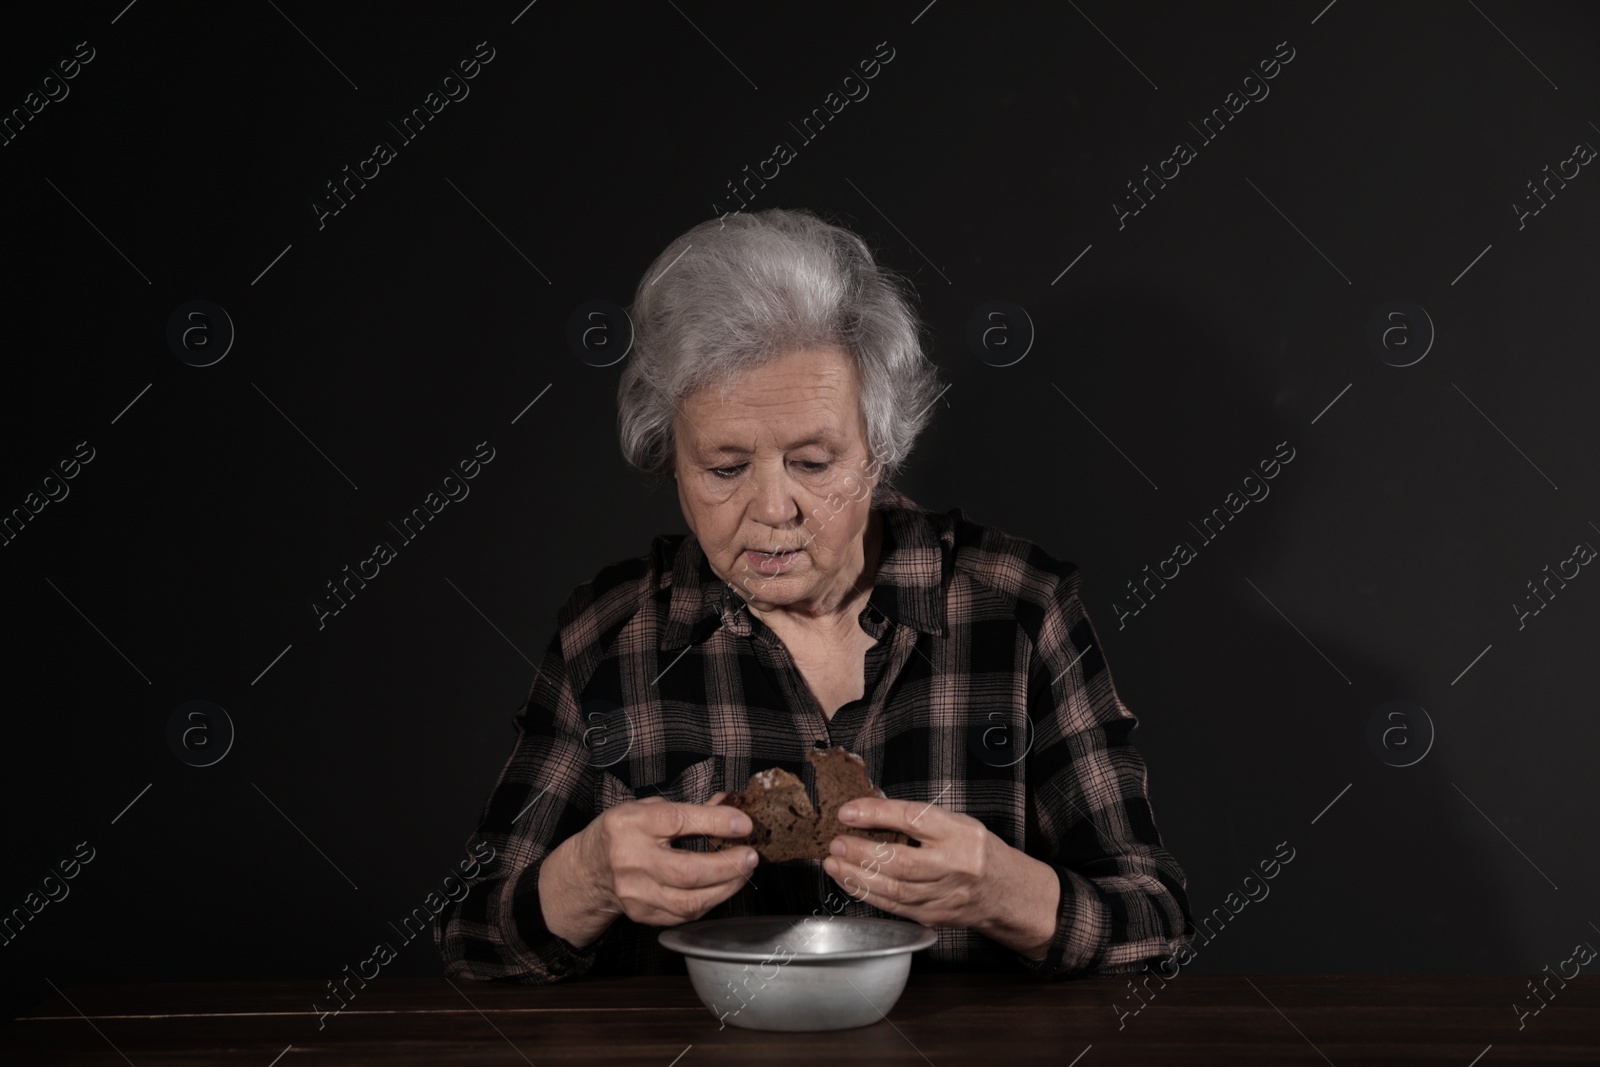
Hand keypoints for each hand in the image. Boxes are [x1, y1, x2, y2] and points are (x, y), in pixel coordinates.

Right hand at [568, 791, 758, 928]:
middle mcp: (630, 859)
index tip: (744, 824)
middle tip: (751, 856)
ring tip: (743, 872)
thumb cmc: (622, 833)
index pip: (678, 822)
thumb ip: (687, 810)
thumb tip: (729, 804)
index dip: (715, 822)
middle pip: (687, 870)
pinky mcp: (642, 914)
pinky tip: (722, 888)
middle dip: (728, 865)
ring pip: (689, 900)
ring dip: (725, 887)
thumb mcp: (646, 808)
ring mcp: (635, 892)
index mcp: (631, 823)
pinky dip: (709, 901)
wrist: (588, 870)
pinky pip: (684, 914)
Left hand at [821, 797, 1058, 956]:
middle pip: (900, 860)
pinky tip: (850, 882)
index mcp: (959, 833)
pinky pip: (894, 906)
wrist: (1005, 891)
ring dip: (856, 876)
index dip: (876, 814)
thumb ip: (919, 819)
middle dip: (860, 852)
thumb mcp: (956, 822)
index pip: (913, 819)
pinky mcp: (932, 916)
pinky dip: (867, 894)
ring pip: (893, 889)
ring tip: (833, 863)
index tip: (848, 812)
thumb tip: (869, 811)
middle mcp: (953, 865)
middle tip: (835, 842)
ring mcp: (943, 895)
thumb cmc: (975, 851)